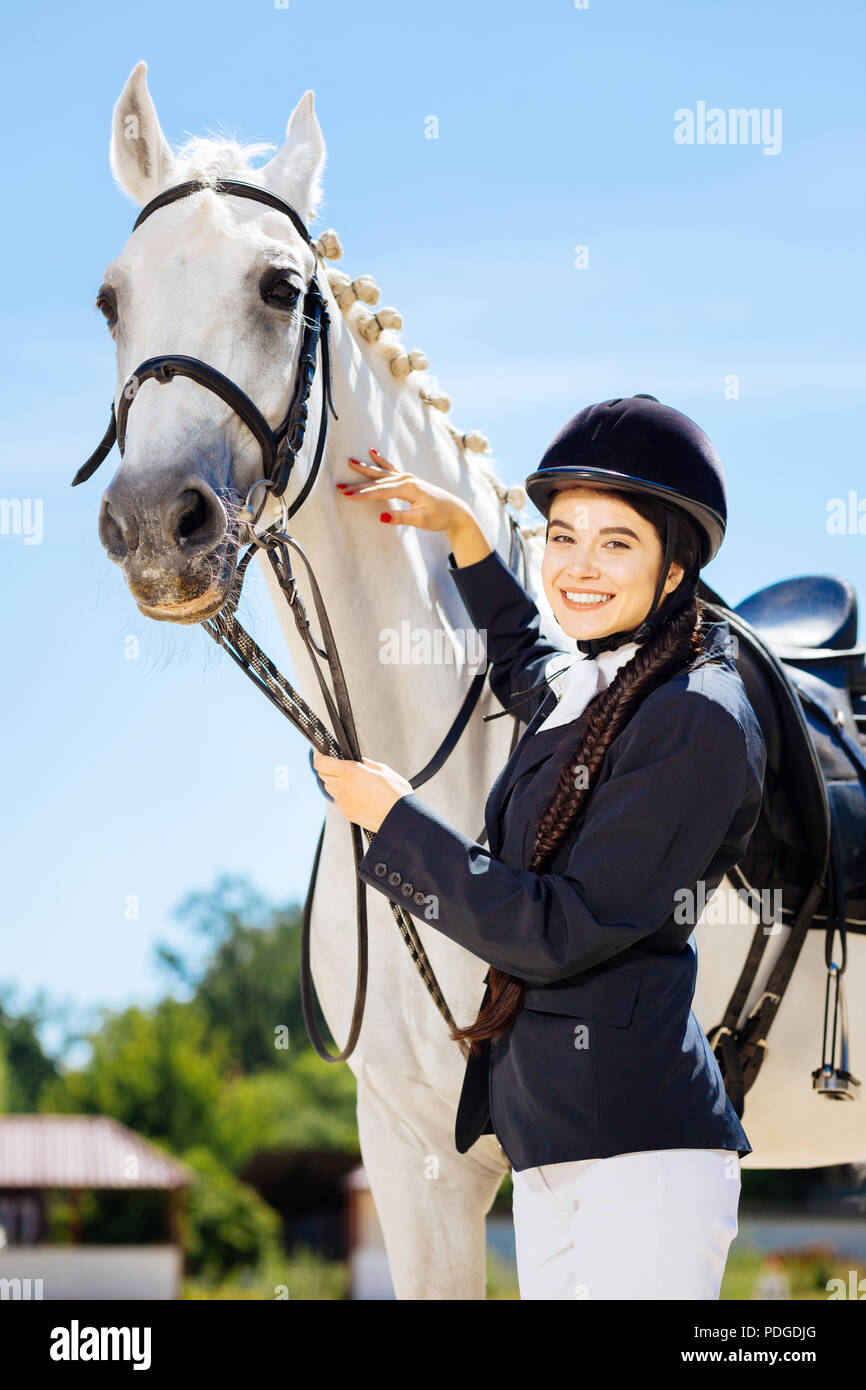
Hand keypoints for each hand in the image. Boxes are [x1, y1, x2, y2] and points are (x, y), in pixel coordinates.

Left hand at [311, 750, 413, 832]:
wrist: (399, 819)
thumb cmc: (395, 793)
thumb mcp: (382, 770)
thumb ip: (365, 763)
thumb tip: (357, 760)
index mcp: (350, 772)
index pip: (321, 763)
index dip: (318, 756)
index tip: (321, 753)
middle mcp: (343, 787)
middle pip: (323, 775)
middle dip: (327, 768)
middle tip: (338, 765)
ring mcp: (343, 801)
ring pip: (329, 788)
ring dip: (334, 781)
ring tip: (350, 780)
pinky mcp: (347, 813)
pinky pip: (338, 800)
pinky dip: (342, 795)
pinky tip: (356, 794)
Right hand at [335, 447, 472, 536]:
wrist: (455, 511)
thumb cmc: (439, 517)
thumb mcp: (421, 520)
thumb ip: (401, 517)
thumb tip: (381, 517)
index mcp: (408, 488)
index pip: (380, 491)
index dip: (363, 495)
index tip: (347, 496)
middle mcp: (407, 479)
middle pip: (378, 482)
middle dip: (358, 484)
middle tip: (340, 486)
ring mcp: (408, 478)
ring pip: (382, 473)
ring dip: (366, 469)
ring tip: (350, 462)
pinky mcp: (409, 480)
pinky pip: (391, 469)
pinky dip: (381, 461)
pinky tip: (372, 452)